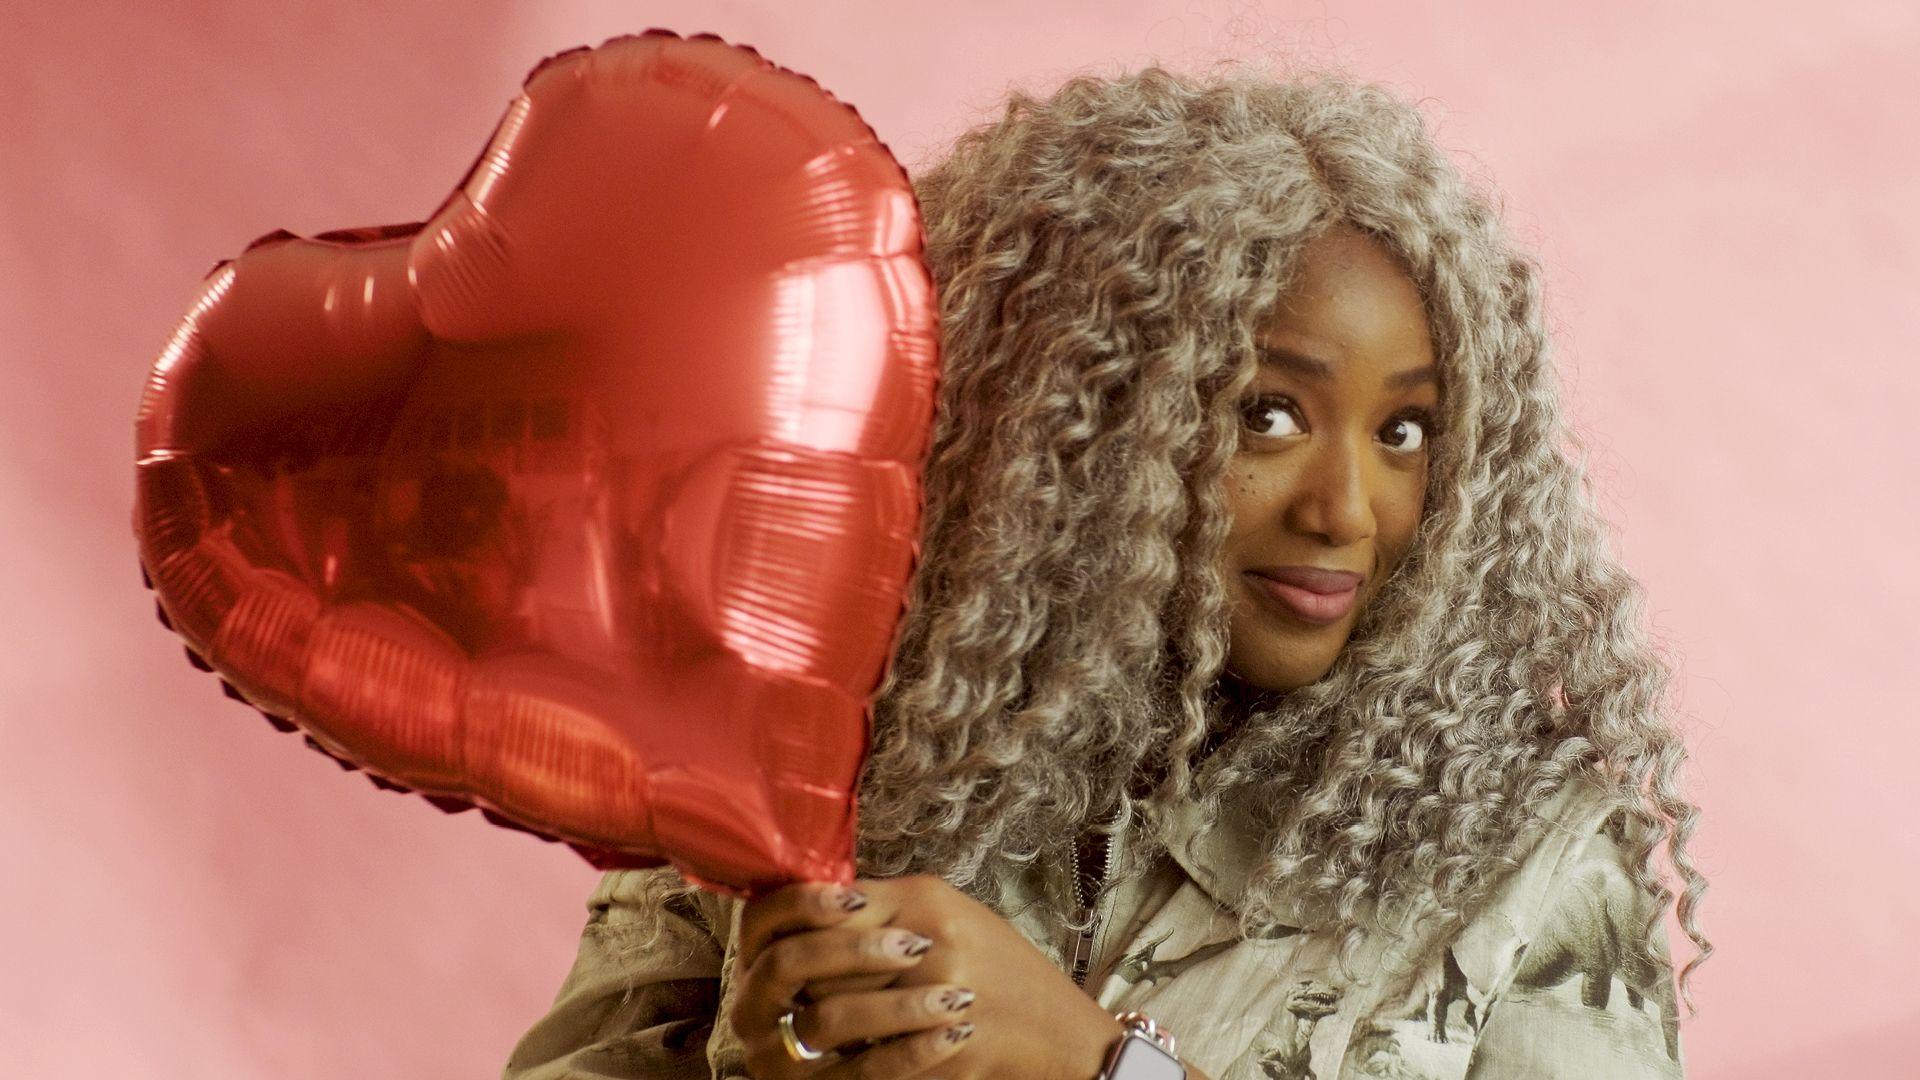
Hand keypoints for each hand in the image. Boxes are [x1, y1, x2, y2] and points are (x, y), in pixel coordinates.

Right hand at [731, 879, 975, 1077]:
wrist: (919, 1058)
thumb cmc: (879, 986)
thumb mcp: (856, 947)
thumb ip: (850, 919)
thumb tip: (857, 891)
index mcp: (757, 959)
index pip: (759, 919)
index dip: (802, 903)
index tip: (857, 898)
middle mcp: (752, 1008)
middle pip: (786, 964)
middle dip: (852, 950)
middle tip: (917, 946)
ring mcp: (775, 1057)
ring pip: (827, 1021)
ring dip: (896, 1007)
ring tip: (954, 996)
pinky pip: (863, 1073)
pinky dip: (912, 1051)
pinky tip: (954, 1033)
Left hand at [734, 876, 1124, 1079]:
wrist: (1064, 1032)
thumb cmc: (1003, 970)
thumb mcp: (951, 916)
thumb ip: (888, 908)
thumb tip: (813, 909)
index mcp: (923, 898)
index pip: (827, 906)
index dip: (793, 932)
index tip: (778, 949)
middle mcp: (928, 939)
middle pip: (819, 958)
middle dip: (792, 985)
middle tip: (783, 1001)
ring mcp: (936, 994)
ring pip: (831, 1014)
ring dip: (812, 1031)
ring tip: (811, 1035)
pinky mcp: (943, 1045)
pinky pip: (867, 1059)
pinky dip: (848, 1063)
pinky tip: (846, 1061)